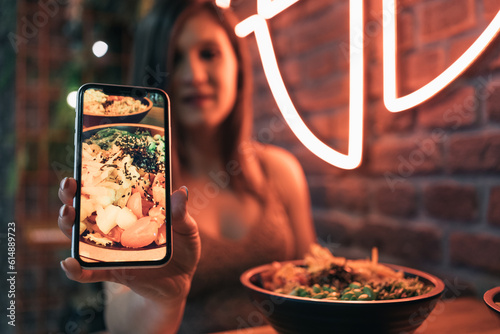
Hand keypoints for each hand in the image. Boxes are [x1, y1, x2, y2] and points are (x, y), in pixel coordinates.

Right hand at [57, 177, 200, 302]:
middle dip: (70, 195)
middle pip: (84, 209)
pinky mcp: (112, 272)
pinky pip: (88, 273)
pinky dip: (75, 270)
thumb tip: (181, 191)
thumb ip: (181, 214)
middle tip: (69, 184)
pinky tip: (69, 262)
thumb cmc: (182, 249)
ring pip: (79, 236)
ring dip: (67, 224)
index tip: (83, 163)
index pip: (107, 191)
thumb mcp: (186, 229)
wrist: (182, 280)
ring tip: (68, 212)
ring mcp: (110, 250)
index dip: (92, 178)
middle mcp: (114, 228)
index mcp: (130, 211)